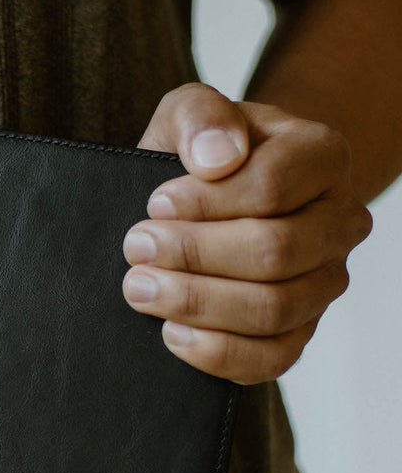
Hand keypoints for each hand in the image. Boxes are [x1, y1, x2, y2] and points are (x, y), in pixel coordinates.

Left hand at [122, 82, 371, 384]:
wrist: (212, 196)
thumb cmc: (203, 153)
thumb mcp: (188, 113)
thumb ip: (200, 115)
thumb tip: (217, 157)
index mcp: (321, 157)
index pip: (272, 187)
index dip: (205, 202)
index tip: (154, 204)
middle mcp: (336, 222)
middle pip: (274, 252)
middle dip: (193, 255)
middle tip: (136, 249)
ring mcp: (323, 281)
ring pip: (274, 308)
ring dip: (197, 303)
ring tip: (141, 288)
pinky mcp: (299, 330)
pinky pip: (273, 359)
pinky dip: (219, 354)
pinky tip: (171, 334)